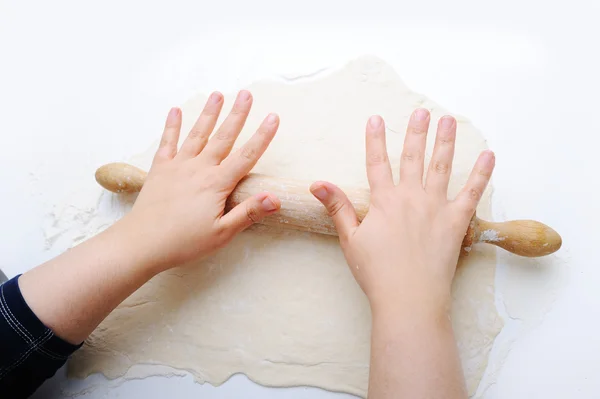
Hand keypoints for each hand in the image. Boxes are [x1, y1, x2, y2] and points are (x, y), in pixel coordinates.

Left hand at [119, 90, 280, 270]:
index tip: (273, 117)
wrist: (142, 243)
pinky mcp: (160, 170)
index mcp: (217, 184)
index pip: (246, 156)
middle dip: (237, 114)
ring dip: (208, 113)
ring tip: (217, 94)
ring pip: (197, 134)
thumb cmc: (184, 242)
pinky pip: (167, 143)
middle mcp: (199, 168)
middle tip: (246, 93)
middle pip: (223, 137)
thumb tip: (275, 198)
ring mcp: (178, 166)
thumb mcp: (222, 233)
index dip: (262, 136)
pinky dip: (171, 126)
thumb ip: (248, 213)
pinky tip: (175, 111)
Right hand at [310, 109, 494, 312]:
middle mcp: (411, 197)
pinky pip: (472, 193)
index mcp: (384, 201)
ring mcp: (436, 207)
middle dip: (416, 132)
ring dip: (445, 142)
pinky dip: (481, 174)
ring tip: (449, 121)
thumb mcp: (350, 239)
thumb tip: (317, 184)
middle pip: (413, 158)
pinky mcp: (456, 222)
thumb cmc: (376, 272)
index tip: (376, 119)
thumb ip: (337, 207)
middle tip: (422, 112)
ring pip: (441, 167)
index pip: (377, 163)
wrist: (409, 297)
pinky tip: (488, 156)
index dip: (375, 140)